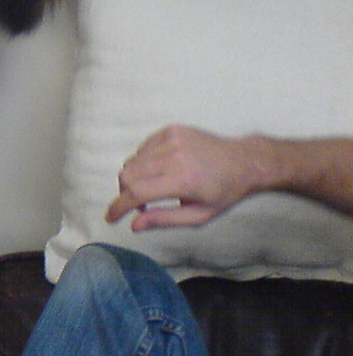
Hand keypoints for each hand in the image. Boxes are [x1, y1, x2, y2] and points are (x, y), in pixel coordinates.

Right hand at [105, 125, 268, 230]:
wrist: (244, 161)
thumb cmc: (224, 192)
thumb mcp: (199, 215)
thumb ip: (164, 220)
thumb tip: (134, 225)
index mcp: (182, 180)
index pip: (136, 193)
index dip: (118, 207)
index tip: (110, 217)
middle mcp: (174, 157)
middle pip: (127, 175)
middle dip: (125, 192)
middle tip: (140, 203)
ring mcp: (171, 139)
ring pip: (132, 161)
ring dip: (134, 178)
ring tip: (153, 186)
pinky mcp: (171, 130)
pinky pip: (143, 148)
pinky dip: (143, 162)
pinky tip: (160, 169)